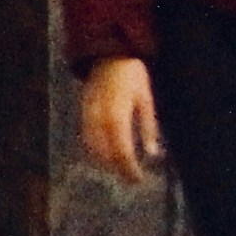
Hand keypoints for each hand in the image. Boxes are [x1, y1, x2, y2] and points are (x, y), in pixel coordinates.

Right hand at [78, 59, 160, 183]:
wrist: (107, 55)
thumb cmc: (132, 76)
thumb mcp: (145, 100)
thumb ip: (148, 127)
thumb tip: (153, 154)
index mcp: (117, 116)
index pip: (121, 151)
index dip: (128, 168)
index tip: (137, 179)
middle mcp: (98, 119)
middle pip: (105, 153)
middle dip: (118, 169)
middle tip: (131, 180)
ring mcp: (87, 116)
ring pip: (92, 148)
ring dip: (105, 163)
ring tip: (120, 171)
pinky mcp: (82, 112)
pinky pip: (85, 138)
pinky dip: (94, 151)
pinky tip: (105, 157)